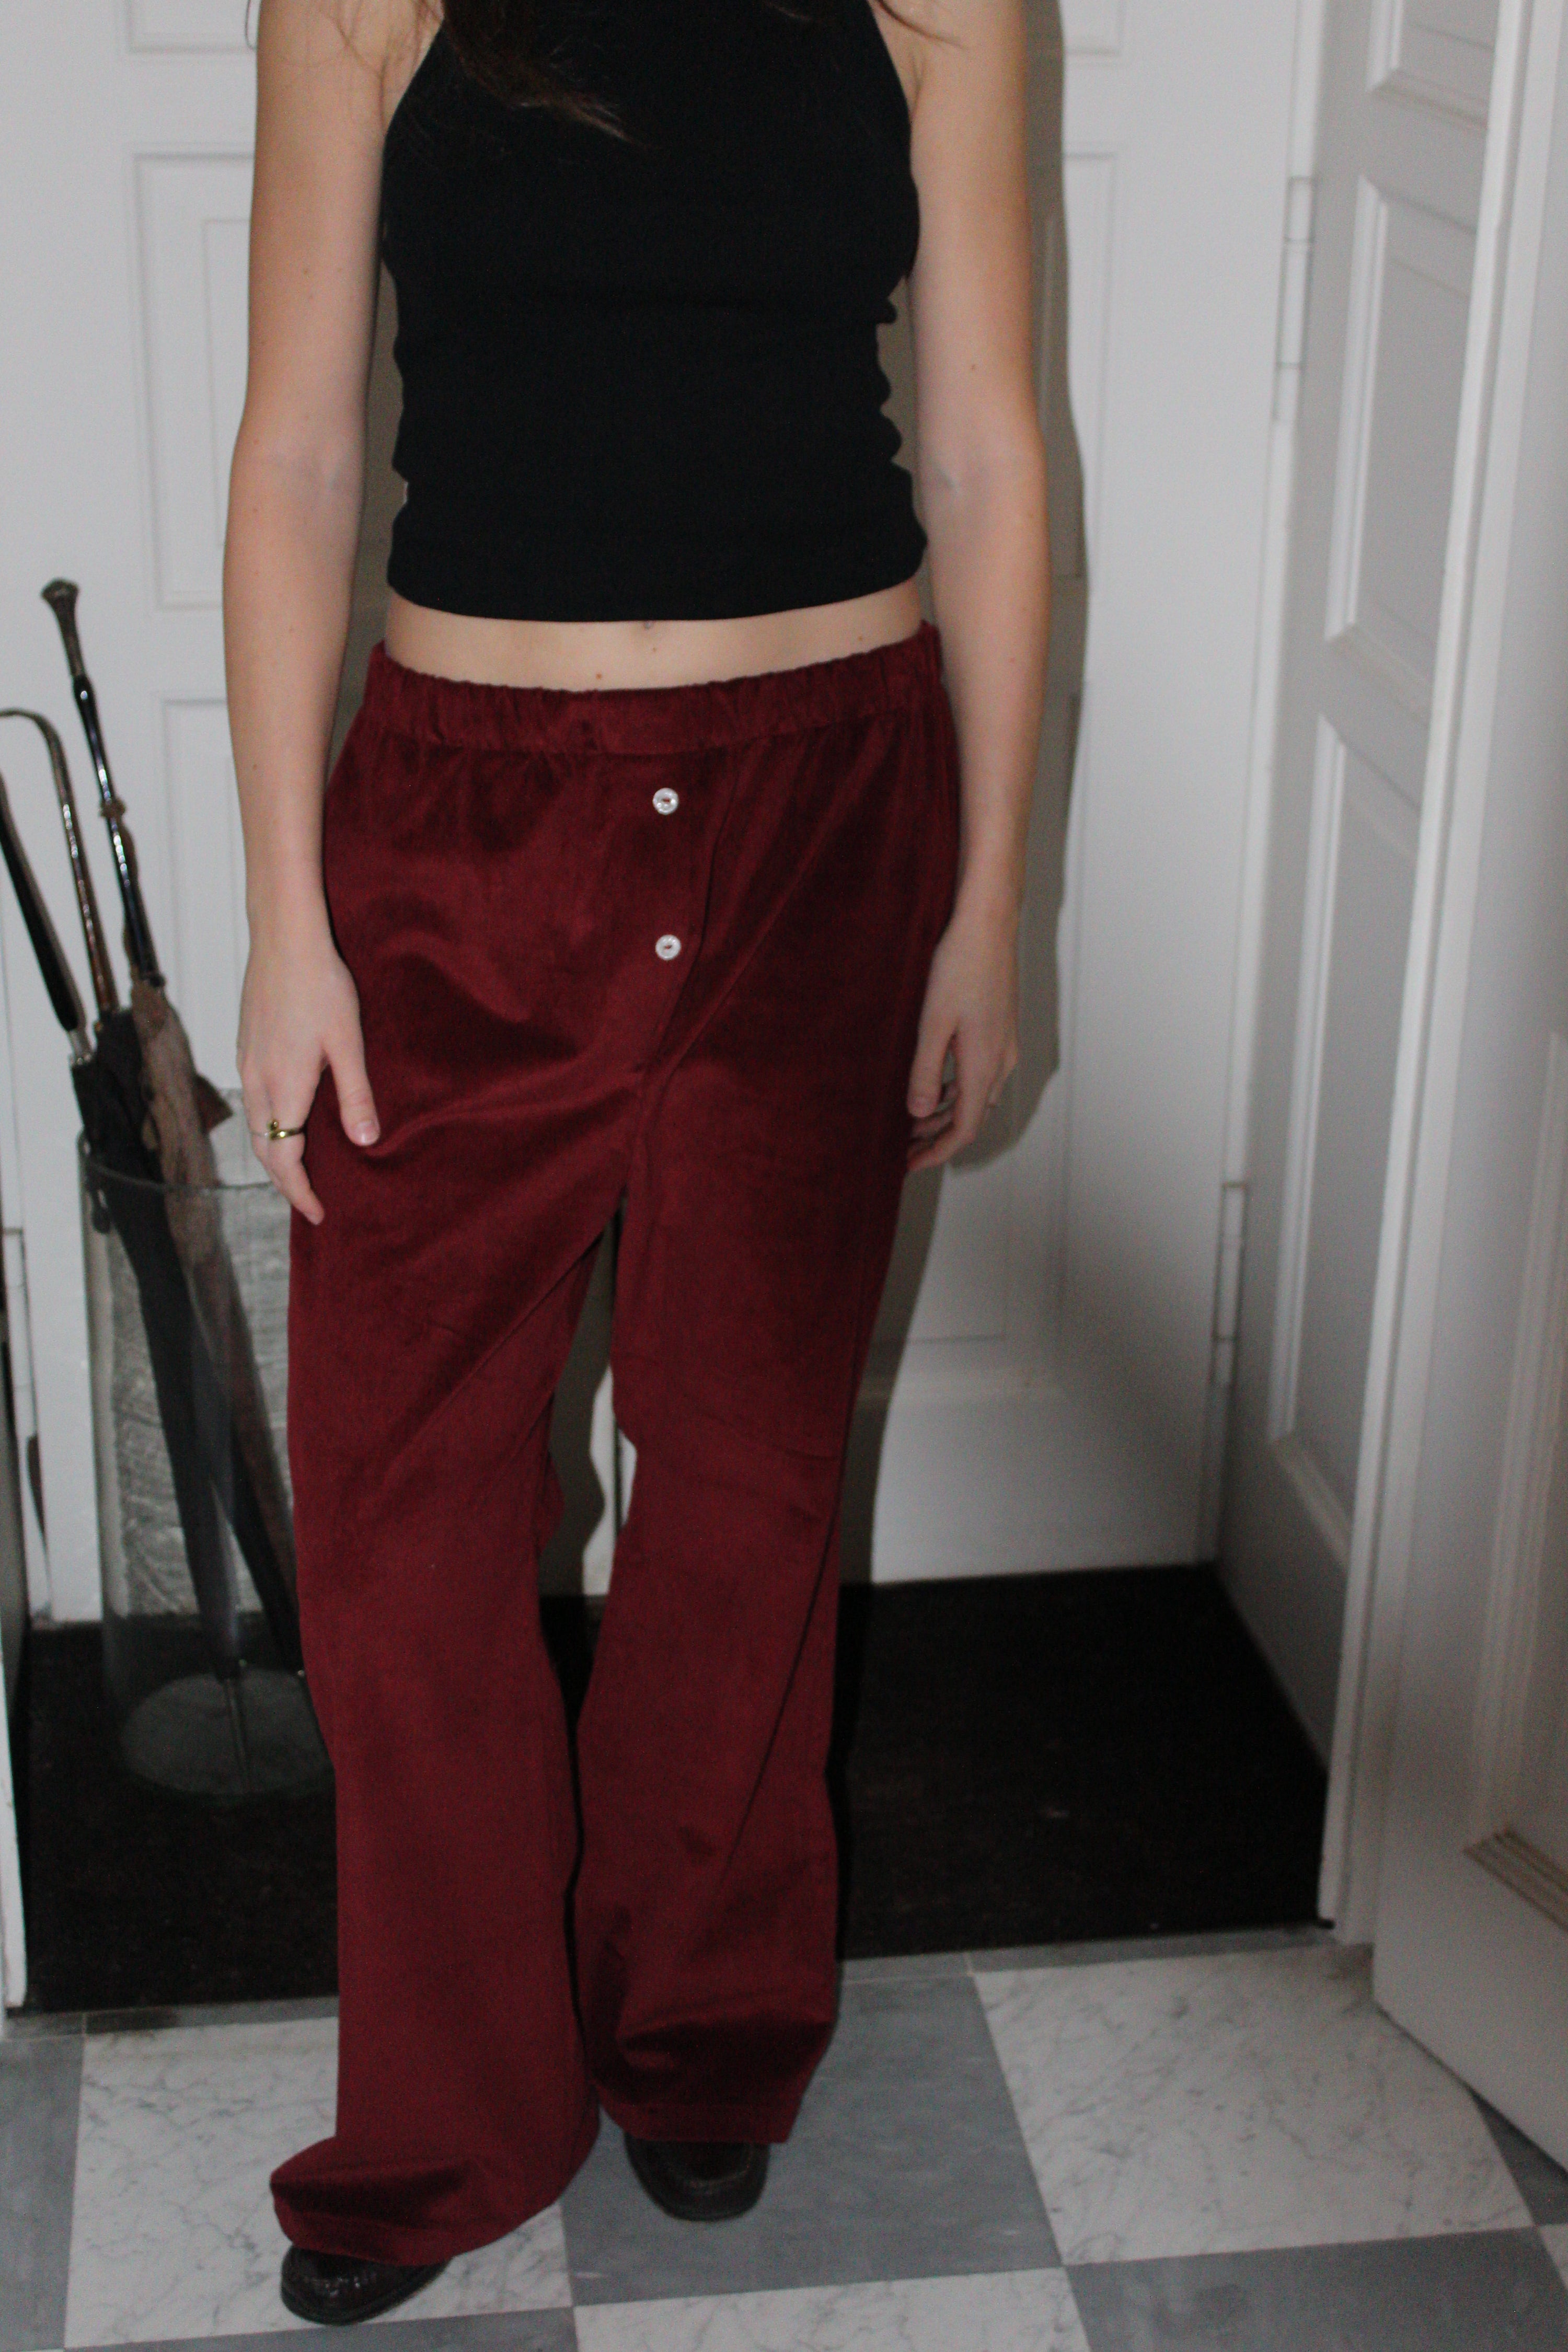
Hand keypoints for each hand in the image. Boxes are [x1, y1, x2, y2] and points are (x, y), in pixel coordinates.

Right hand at [237, 913, 378, 1224]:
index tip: (319, 1212)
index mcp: (283, 1087)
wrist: (284, 939)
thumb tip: (365, 1142)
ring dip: (274, 1153)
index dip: (300, 1191)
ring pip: (254, 1126)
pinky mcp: (245, 1047)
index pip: (284, 1159)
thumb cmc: (321, 985)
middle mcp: (257, 1081)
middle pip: (263, 1149)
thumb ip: (355, 1095)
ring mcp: (246, 1063)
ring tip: (300, 1169)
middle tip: (311, 1200)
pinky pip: (252, 1101)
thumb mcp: (348, 1042)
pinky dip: (267, 1125)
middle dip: (285, 1181)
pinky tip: (287, 1120)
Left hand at [905, 885, 1019, 1173]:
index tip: (910, 1163)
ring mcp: (1002, 1046)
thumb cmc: (960, 967)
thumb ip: (926, 1071)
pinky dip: (956, 1091)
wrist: (988, 926)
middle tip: (905, 1147)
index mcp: (984, 1065)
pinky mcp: (999, 1031)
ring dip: (946, 1114)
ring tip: (913, 1122)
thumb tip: (919, 1113)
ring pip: (976, 1096)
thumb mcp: (933, 1023)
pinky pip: (979, 1076)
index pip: (964, 1127)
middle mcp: (1000, 1061)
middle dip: (939, 1137)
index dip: (937, 1151)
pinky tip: (933, 1086)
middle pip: (972, 1116)